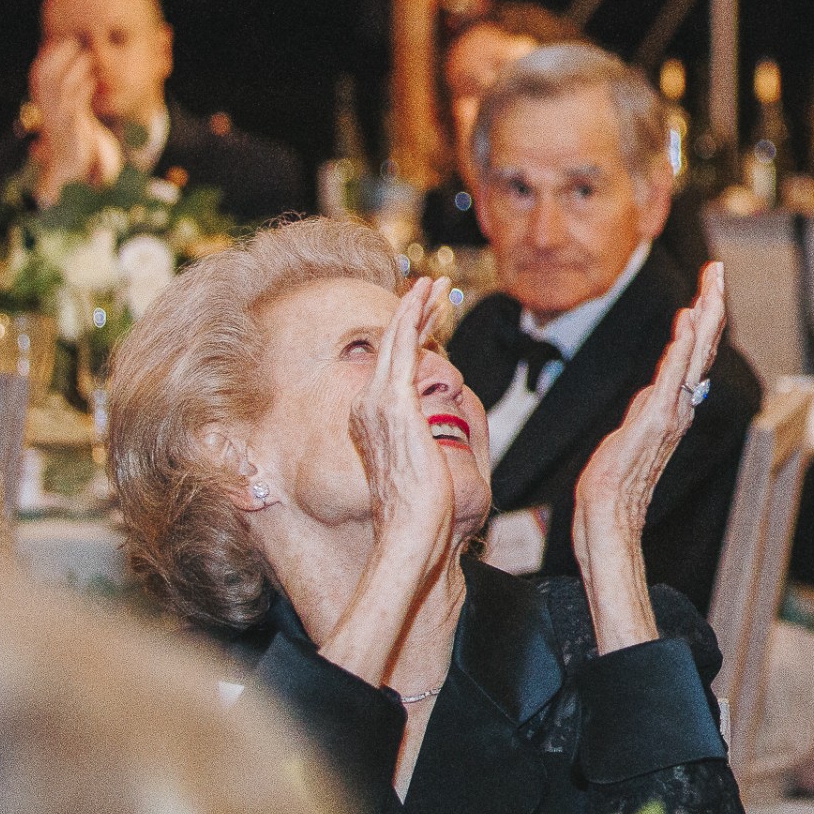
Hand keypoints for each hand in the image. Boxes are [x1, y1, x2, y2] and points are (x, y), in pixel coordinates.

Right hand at [27, 38, 116, 200]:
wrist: (71, 161)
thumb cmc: (71, 127)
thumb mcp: (69, 104)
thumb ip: (71, 82)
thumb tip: (76, 55)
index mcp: (44, 101)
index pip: (40, 73)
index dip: (50, 55)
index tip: (64, 39)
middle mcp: (46, 107)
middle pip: (46, 77)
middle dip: (60, 58)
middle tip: (75, 41)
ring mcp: (57, 118)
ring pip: (61, 89)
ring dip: (75, 70)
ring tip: (88, 57)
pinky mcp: (71, 128)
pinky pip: (73, 106)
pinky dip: (82, 90)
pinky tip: (92, 79)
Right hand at [348, 278, 460, 570]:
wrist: (412, 531)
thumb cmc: (423, 511)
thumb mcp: (425, 465)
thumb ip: (430, 438)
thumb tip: (446, 424)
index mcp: (371, 420)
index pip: (394, 367)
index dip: (413, 338)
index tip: (431, 318)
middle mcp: (367, 406)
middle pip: (395, 347)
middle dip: (416, 313)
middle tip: (437, 287)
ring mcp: (377, 402)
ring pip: (398, 339)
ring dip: (419, 306)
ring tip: (439, 282)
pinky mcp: (395, 401)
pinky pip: (402, 346)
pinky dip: (413, 316)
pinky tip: (426, 296)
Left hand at [572, 263, 724, 651]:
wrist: (608, 520)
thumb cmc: (614, 486)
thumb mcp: (630, 436)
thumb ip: (646, 410)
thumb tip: (653, 390)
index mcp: (674, 408)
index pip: (693, 354)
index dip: (703, 319)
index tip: (708, 287)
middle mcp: (679, 407)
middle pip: (702, 347)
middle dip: (712, 304)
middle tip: (718, 270)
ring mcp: (669, 414)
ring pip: (693, 355)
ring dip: (704, 316)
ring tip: (711, 284)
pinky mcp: (653, 421)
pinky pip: (672, 377)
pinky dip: (682, 347)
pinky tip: (687, 321)